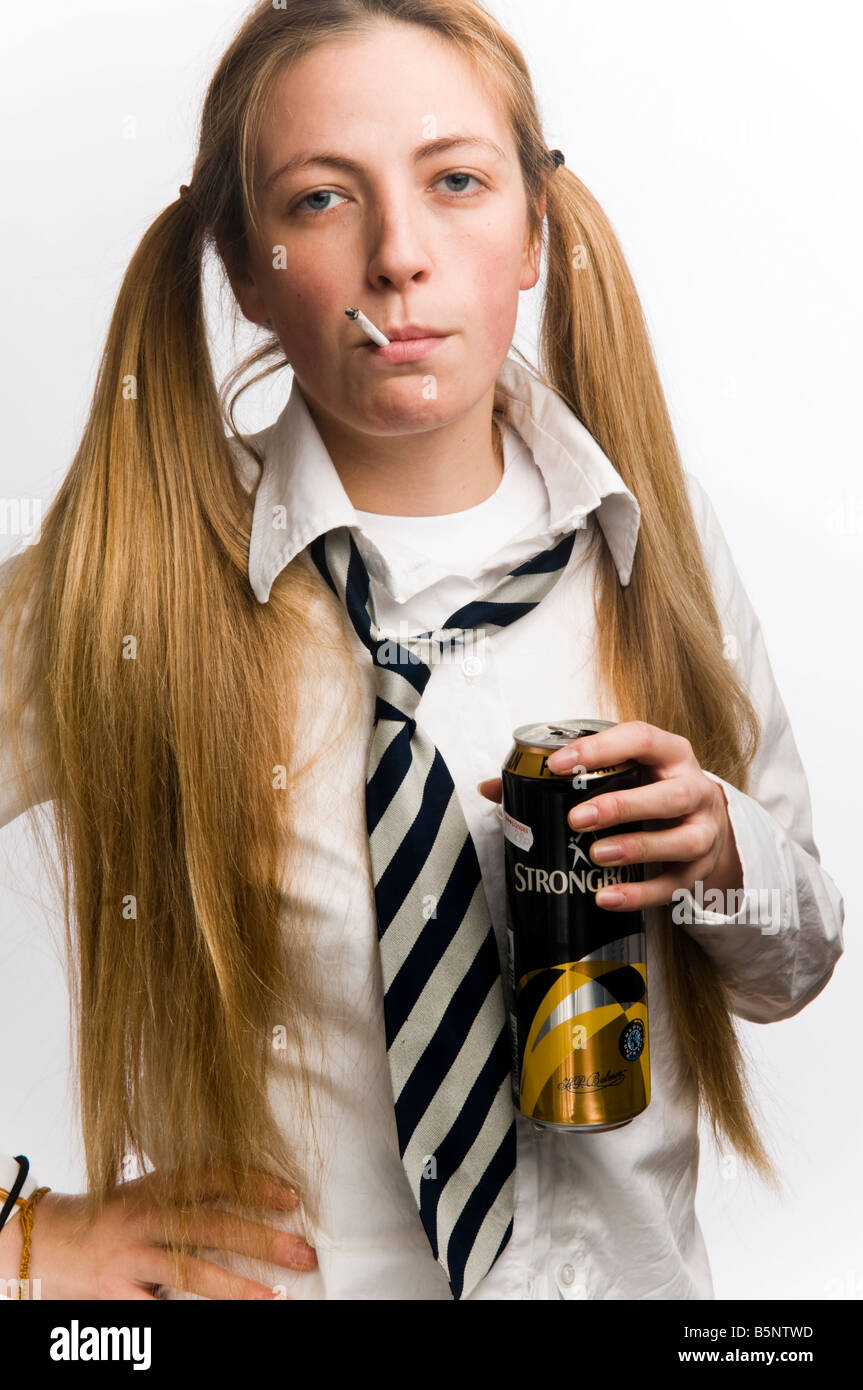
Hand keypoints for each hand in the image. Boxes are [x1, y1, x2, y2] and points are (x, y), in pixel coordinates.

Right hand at [0, 1162, 316, 1299]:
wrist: (55, 1237)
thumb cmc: (118, 1213)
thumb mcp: (153, 1189)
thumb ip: (196, 1192)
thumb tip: (258, 1193)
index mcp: (161, 1185)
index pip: (215, 1177)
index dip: (255, 1184)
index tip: (292, 1197)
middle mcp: (149, 1216)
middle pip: (213, 1226)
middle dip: (262, 1241)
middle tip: (302, 1252)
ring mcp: (134, 1255)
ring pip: (192, 1271)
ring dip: (237, 1287)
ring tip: (274, 1298)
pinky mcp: (119, 1291)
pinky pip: (160, 1308)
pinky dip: (189, 1316)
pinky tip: (219, 1320)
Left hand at [478, 719, 741, 911]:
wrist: (705, 823)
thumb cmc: (647, 788)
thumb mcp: (619, 771)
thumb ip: (560, 776)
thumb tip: (491, 789)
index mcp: (668, 753)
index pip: (640, 738)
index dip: (600, 749)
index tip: (558, 764)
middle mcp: (694, 788)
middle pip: (670, 795)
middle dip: (624, 806)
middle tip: (577, 818)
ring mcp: (703, 830)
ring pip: (683, 840)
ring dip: (639, 848)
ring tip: (598, 855)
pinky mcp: (700, 869)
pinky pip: (675, 885)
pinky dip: (641, 894)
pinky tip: (607, 897)